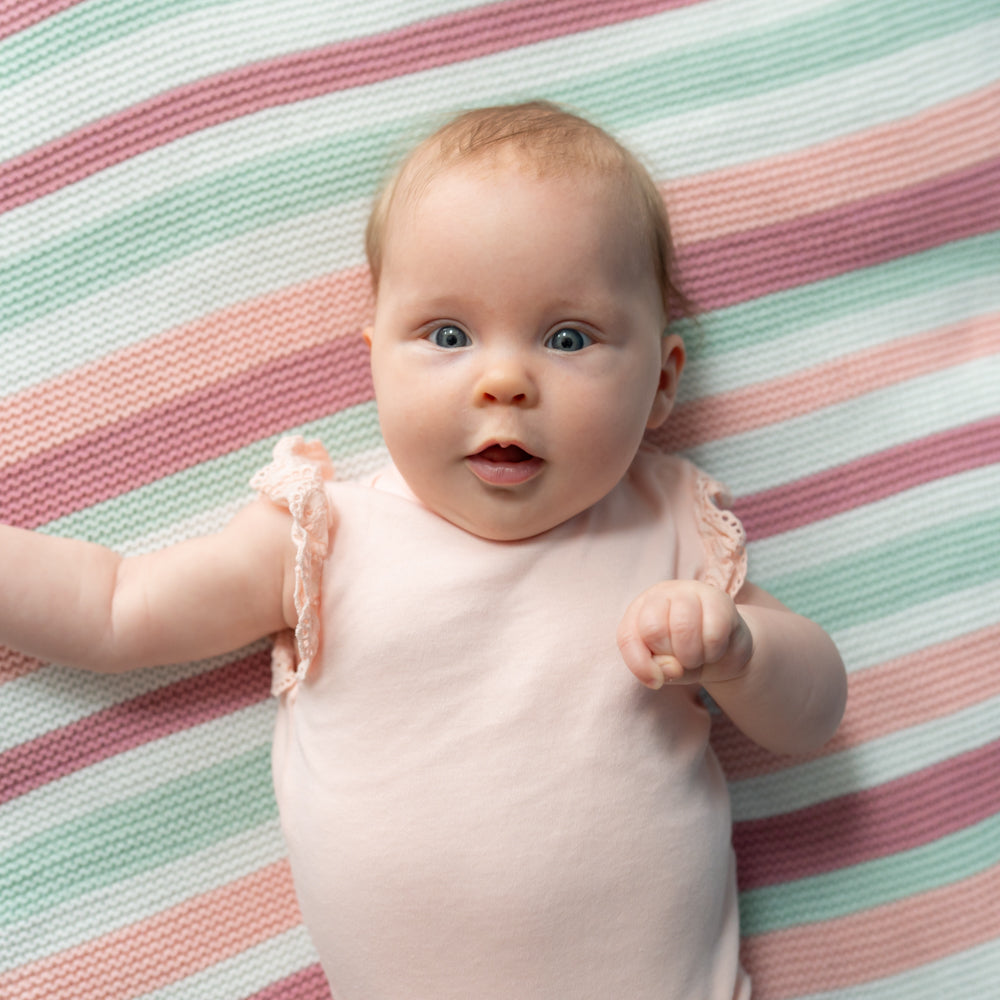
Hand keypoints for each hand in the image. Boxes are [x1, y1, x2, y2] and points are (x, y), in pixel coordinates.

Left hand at [617, 581, 753, 688]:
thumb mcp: (662, 667)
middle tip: (682, 659)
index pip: (628, 637)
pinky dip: (713, 652)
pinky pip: (712, 634)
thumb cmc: (683, 656)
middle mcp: (661, 594)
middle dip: (669, 656)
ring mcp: (691, 591)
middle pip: (654, 629)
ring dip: (692, 657)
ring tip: (698, 656)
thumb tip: (671, 668)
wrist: (724, 652)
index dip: (641, 666)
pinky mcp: (719, 599)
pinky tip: (714, 648)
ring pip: (683, 628)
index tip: (656, 681)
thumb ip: (655, 668)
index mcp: (639, 609)